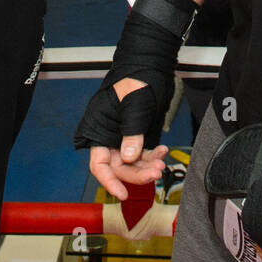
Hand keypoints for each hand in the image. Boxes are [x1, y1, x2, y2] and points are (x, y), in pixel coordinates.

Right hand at [87, 78, 167, 198]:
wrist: (150, 67)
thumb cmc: (135, 80)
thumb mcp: (133, 105)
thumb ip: (130, 132)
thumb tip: (128, 158)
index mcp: (99, 129)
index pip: (99, 164)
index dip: (109, 181)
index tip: (122, 194)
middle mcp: (109, 137)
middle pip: (120, 167)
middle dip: (137, 173)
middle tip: (156, 173)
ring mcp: (123, 138)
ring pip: (133, 163)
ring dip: (147, 167)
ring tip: (162, 163)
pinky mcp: (137, 137)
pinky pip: (143, 154)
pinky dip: (153, 156)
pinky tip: (163, 151)